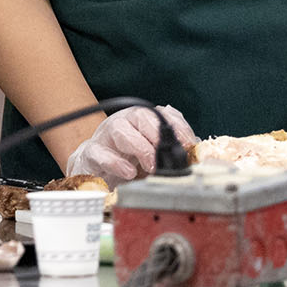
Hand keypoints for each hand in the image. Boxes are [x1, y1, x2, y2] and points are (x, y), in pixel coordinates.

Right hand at [65, 105, 195, 184]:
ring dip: (139, 146)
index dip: (177, 125)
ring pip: (119, 129)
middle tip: (168, 154)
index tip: (188, 142)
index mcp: (141, 121)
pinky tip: (128, 173)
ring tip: (150, 165)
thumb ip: (172, 152)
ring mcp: (105, 136)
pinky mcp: (90, 153)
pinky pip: (99, 152)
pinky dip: (115, 162)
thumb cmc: (127, 161)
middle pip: (140, 115)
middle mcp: (123, 123)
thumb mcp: (153, 156)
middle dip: (157, 133)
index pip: (161, 113)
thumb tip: (195, 152)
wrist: (95, 172)